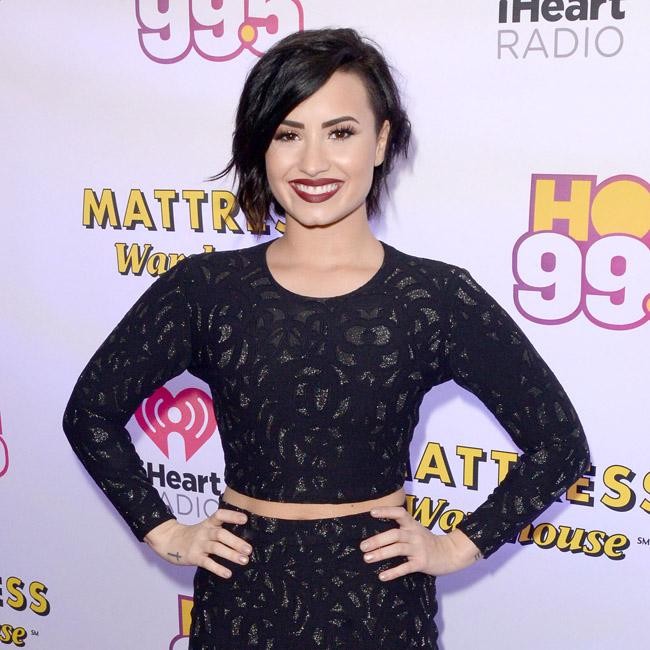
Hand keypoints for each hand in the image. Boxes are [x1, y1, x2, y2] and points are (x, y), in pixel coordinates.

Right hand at [143, 508, 253, 578]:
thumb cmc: (194, 535)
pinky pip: (207, 563)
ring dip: (231, 554)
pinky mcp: (194, 557)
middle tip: (249, 549)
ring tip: (244, 560)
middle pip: (221, 534)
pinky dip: (218, 568)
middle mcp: (204, 532)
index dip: (232, 516)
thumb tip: (244, 536)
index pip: (220, 515)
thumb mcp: (205, 527)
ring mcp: (198, 545)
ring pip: (216, 548)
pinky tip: (228, 573)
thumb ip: (220, 529)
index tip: (245, 519)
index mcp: (208, 523)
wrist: (170, 540)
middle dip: (236, 542)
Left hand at [359, 506, 482, 581]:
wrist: (449, 553)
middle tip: (362, 546)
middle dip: (377, 540)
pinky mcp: (421, 563)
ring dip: (381, 553)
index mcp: (412, 525)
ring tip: (367, 558)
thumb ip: (401, 528)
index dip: (386, 511)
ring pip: (398, 549)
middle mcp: (414, 534)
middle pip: (394, 534)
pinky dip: (393, 572)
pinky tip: (382, 576)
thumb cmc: (426, 541)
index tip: (372, 512)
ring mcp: (418, 549)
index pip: (400, 513)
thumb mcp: (415, 530)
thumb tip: (376, 531)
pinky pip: (406, 567)